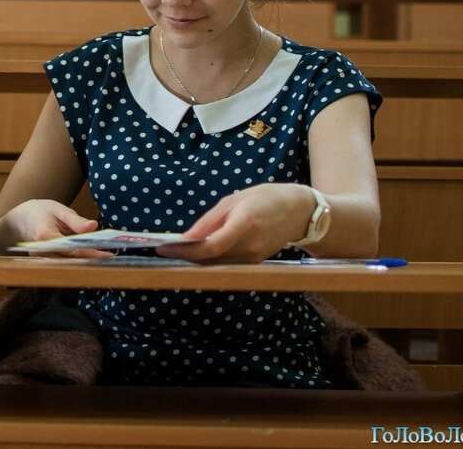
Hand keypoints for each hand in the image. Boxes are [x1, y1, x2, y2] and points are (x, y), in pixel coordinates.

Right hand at [1, 199, 110, 257]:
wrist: (17, 220)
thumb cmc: (39, 211)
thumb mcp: (58, 210)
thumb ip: (75, 221)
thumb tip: (94, 226)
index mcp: (45, 237)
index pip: (73, 250)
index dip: (91, 254)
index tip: (108, 254)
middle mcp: (41, 252)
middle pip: (71, 261)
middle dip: (91, 262)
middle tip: (110, 259)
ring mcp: (40, 260)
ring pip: (66, 265)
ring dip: (84, 264)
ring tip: (103, 260)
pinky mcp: (43, 263)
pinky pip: (62, 265)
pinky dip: (75, 263)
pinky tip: (89, 260)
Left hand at [157, 183, 313, 263]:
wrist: (299, 212)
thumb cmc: (264, 198)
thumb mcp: (233, 200)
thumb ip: (208, 221)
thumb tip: (185, 238)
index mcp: (244, 224)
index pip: (210, 247)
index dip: (185, 251)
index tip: (164, 248)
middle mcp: (250, 246)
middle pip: (210, 259)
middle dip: (186, 256)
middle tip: (164, 249)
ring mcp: (254, 258)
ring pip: (217, 264)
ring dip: (196, 259)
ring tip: (177, 250)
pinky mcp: (255, 262)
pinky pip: (227, 263)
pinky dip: (211, 259)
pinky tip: (198, 251)